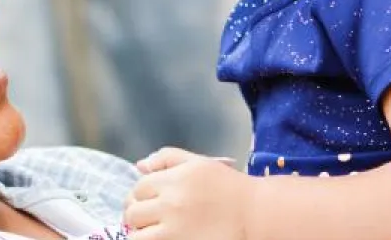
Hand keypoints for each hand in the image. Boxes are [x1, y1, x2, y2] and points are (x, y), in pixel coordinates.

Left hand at [124, 147, 254, 239]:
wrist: (257, 215)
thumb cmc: (230, 187)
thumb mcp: (200, 163)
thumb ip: (168, 159)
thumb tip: (140, 166)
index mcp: (173, 180)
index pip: (138, 188)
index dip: (141, 196)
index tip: (150, 202)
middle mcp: (170, 204)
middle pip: (132, 213)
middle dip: (137, 216)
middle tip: (150, 220)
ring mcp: (174, 230)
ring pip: (137, 236)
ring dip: (141, 234)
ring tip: (155, 232)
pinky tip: (165, 238)